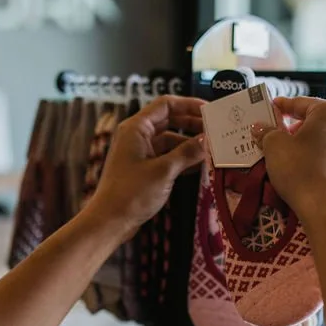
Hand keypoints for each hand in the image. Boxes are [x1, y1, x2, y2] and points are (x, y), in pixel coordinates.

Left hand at [88, 96, 206, 234]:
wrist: (110, 221)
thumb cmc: (131, 193)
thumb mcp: (164, 171)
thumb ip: (187, 153)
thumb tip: (207, 140)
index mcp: (136, 128)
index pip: (166, 105)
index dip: (189, 104)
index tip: (210, 111)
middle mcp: (136, 136)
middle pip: (169, 121)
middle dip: (192, 124)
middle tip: (215, 130)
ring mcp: (139, 153)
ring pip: (169, 141)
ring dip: (189, 144)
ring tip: (211, 150)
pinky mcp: (142, 169)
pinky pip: (166, 157)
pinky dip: (181, 159)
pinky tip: (199, 166)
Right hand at [252, 97, 325, 225]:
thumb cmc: (304, 174)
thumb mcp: (274, 148)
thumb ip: (267, 133)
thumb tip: (261, 128)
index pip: (302, 103)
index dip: (283, 106)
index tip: (272, 109)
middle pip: (320, 122)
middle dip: (299, 130)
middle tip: (281, 140)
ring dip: (315, 147)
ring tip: (296, 161)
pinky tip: (313, 176)